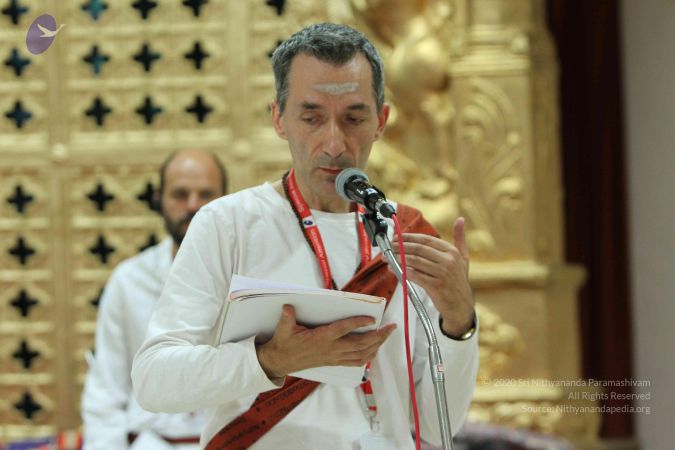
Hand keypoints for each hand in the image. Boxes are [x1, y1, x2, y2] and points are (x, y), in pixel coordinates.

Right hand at [256, 305, 396, 379]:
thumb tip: (288, 307)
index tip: (372, 318)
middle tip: (391, 326)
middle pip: (360, 344)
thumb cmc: (284, 343)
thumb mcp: (284, 330)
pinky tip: (375, 348)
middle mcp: (331, 349)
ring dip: (377, 345)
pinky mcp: (335, 362)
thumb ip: (287, 318)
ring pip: (362, 354)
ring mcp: (335, 357)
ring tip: (387, 335)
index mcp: (321, 338)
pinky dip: (369, 355)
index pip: (343, 329)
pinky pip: (356, 361)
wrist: (281, 362)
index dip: (358, 323)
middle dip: (378, 336)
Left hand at [390, 217, 473, 335]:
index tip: (396, 237)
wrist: (461, 306)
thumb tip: (460, 219)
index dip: (408, 237)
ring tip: (387, 257)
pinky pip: (415, 275)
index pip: (426, 240)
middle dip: (400, 247)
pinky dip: (402, 271)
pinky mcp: (435, 286)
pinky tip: (393, 269)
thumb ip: (460, 238)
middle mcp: (448, 260)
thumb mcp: (463, 258)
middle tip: (388, 247)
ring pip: (414, 261)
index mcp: (452, 251)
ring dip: (398, 258)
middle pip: (418, 249)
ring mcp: (442, 273)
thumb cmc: (458, 280)